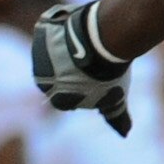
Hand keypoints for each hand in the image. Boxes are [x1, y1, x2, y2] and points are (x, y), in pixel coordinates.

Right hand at [32, 0, 132, 133]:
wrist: (101, 41)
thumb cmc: (109, 74)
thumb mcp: (115, 98)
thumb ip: (115, 116)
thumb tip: (125, 134)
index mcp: (56, 98)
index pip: (69, 97)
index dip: (85, 87)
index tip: (98, 79)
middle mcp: (41, 78)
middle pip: (59, 75)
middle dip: (75, 69)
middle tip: (97, 61)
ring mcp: (39, 54)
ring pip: (54, 52)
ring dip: (69, 49)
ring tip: (91, 44)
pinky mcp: (40, 32)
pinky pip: (52, 31)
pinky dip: (64, 30)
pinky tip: (81, 30)